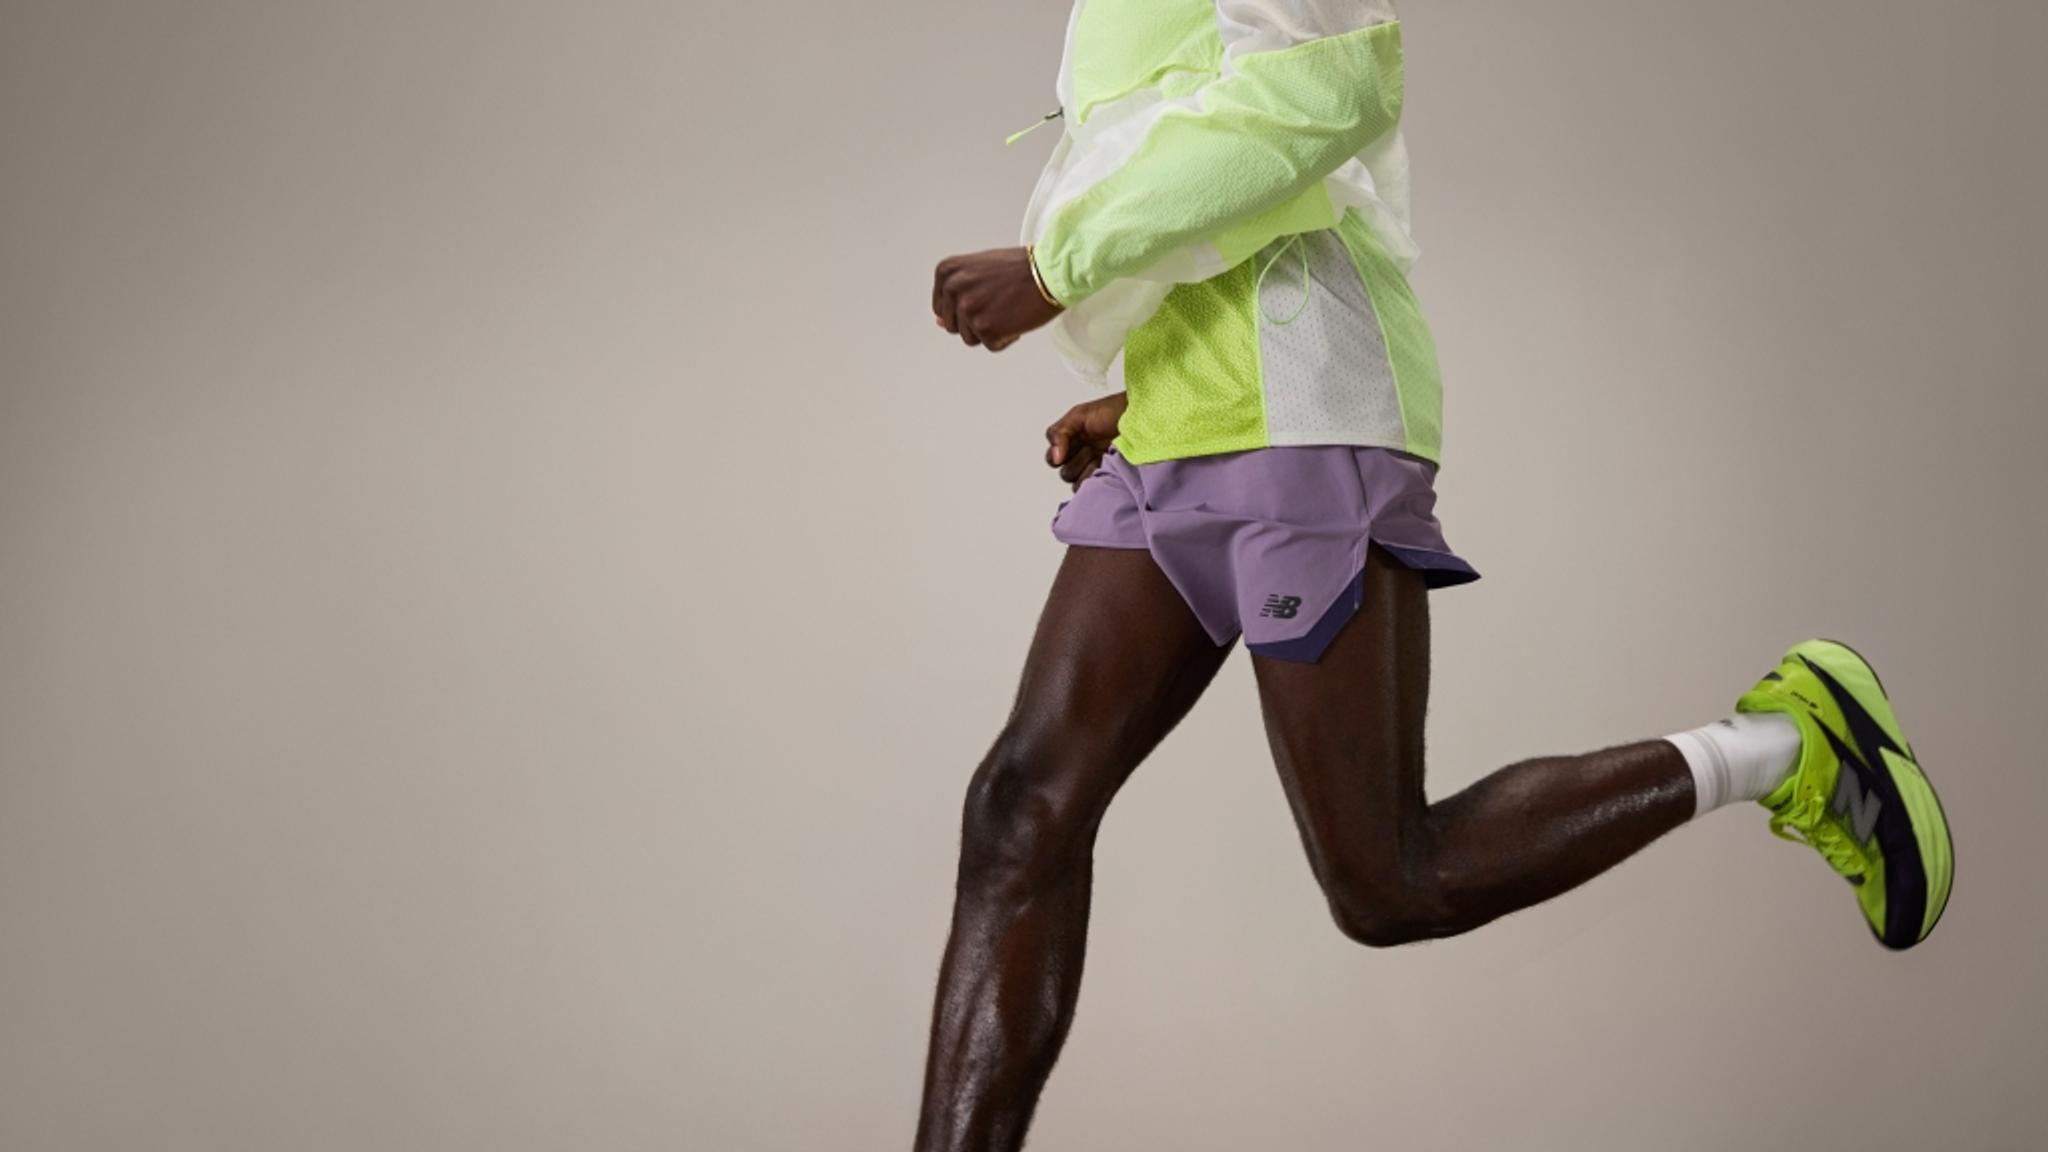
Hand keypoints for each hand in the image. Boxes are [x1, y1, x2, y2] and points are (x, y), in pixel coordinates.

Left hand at [932, 247, 1062, 351]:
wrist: (1051, 272)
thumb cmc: (1019, 269)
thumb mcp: (980, 272)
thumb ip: (957, 294)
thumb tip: (939, 324)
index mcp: (947, 272)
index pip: (941, 307)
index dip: (967, 307)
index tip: (986, 295)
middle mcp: (952, 289)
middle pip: (954, 325)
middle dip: (977, 320)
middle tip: (1000, 301)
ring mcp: (968, 309)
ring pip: (971, 338)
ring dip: (990, 330)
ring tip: (1008, 308)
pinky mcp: (986, 328)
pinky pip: (992, 346)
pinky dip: (1007, 338)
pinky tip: (1017, 317)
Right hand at [1044, 392, 1125, 488]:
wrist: (1140, 417)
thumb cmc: (1113, 411)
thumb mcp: (1079, 415)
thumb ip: (1059, 433)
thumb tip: (1056, 457)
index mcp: (1071, 438)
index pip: (1052, 456)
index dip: (1057, 455)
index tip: (1072, 444)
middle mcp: (1081, 453)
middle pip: (1065, 472)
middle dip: (1075, 463)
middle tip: (1089, 448)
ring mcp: (1094, 465)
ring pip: (1076, 482)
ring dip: (1085, 472)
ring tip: (1099, 457)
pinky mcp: (1107, 474)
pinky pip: (1091, 487)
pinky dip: (1095, 480)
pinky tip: (1105, 466)